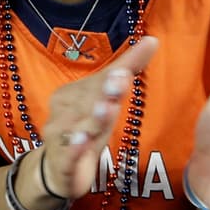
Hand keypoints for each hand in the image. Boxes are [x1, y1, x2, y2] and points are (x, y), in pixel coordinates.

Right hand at [40, 36, 159, 200]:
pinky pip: (68, 155)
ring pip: (79, 127)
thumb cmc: (85, 128)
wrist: (56, 169)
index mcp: (72, 95)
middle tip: (120, 79)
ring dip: (93, 118)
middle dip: (104, 92)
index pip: (96, 82)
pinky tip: (82, 142)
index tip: (126, 69)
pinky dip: (75, 149)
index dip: (112, 77)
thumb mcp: (106, 101)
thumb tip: (153, 40)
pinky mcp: (63, 164)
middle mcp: (64, 113)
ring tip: (106, 108)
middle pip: (88, 102)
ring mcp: (60, 139)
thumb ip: (126, 70)